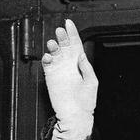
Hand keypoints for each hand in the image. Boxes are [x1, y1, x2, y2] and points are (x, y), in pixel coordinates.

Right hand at [41, 18, 97, 139]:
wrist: (76, 115)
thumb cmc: (86, 101)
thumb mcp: (92, 82)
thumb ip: (87, 67)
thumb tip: (82, 55)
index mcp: (79, 63)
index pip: (75, 44)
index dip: (72, 33)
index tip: (69, 23)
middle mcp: (69, 64)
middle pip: (64, 45)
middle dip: (62, 36)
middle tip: (60, 30)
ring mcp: (59, 69)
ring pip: (55, 52)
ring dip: (53, 45)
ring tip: (53, 43)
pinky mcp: (51, 76)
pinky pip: (47, 64)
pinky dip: (47, 58)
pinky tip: (49, 56)